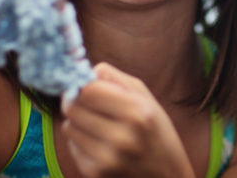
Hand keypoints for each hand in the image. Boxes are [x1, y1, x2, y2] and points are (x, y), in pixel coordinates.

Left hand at [61, 62, 194, 176]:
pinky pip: (72, 146)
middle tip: (90, 102)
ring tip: (100, 125)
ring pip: (69, 126)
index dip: (84, 84)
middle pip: (74, 107)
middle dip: (78, 101)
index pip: (89, 90)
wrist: (167, 176)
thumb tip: (88, 69)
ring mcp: (107, 158)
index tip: (88, 86)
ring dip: (79, 121)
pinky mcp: (95, 173)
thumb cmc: (157, 132)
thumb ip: (118, 79)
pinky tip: (101, 143)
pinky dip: (82, 141)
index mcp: (137, 113)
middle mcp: (121, 137)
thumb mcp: (147, 99)